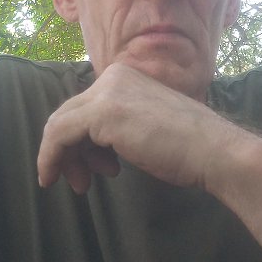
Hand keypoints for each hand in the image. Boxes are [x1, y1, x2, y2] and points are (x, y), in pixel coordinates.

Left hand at [37, 63, 230, 192]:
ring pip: (61, 124)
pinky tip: (52, 177)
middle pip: (71, 114)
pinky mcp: (101, 112)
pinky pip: (58, 134)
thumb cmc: (187, 145)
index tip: (92, 170)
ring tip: (82, 185)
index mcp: (125, 76)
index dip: (80, 142)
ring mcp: (106, 93)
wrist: (212, 150)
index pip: (86, 107)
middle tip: (81, 183)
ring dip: (64, 159)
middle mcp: (113, 77)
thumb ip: (120, 124)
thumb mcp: (146, 124)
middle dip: (70, 152)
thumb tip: (91, 144)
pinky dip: (49, 157)